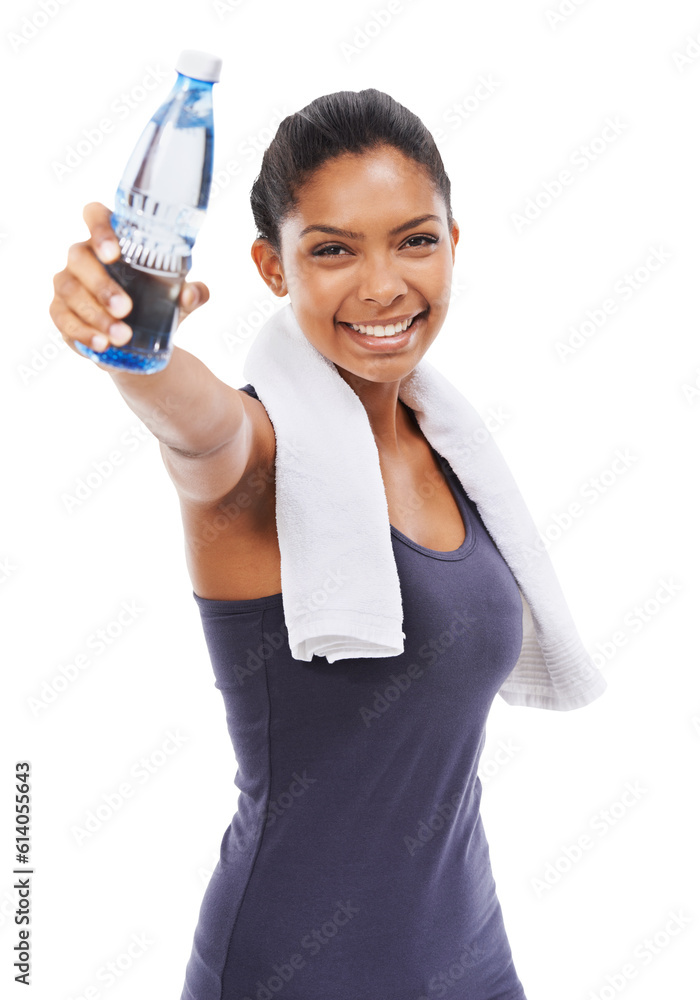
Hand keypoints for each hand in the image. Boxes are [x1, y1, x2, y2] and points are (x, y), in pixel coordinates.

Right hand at [49, 201, 209, 356]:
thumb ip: (192, 294)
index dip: (99, 229)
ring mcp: (67, 281)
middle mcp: (83, 255)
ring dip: (95, 314)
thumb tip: (191, 294)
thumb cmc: (156, 304)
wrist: (141, 340)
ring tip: (123, 335)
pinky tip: (103, 343)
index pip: (94, 215)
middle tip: (125, 308)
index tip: (114, 253)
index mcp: (110, 239)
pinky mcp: (60, 310)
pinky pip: (62, 318)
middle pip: (78, 257)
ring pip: (70, 290)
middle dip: (101, 285)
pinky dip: (83, 332)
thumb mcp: (177, 299)